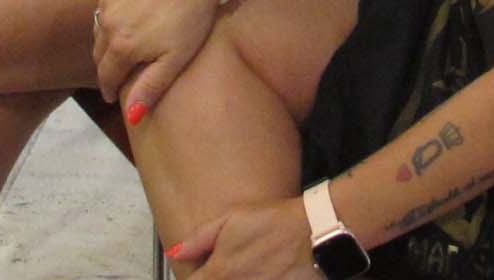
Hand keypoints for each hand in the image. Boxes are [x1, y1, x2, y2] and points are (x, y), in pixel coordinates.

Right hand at [92, 0, 227, 123]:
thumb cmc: (190, 18)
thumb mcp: (175, 58)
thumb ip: (150, 87)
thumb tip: (131, 117)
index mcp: (120, 46)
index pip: (105, 76)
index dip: (109, 90)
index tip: (114, 97)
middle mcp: (107, 22)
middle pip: (99, 54)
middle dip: (108, 67)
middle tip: (120, 73)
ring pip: (98, 30)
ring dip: (107, 42)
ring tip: (124, 48)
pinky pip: (105, 7)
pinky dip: (112, 17)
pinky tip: (129, 19)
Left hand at [163, 199, 315, 279]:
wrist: (316, 234)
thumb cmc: (277, 223)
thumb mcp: (232, 220)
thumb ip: (200, 239)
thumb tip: (177, 252)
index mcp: (219, 273)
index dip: (195, 278)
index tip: (203, 272)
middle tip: (231, 270)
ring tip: (248, 271)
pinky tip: (263, 276)